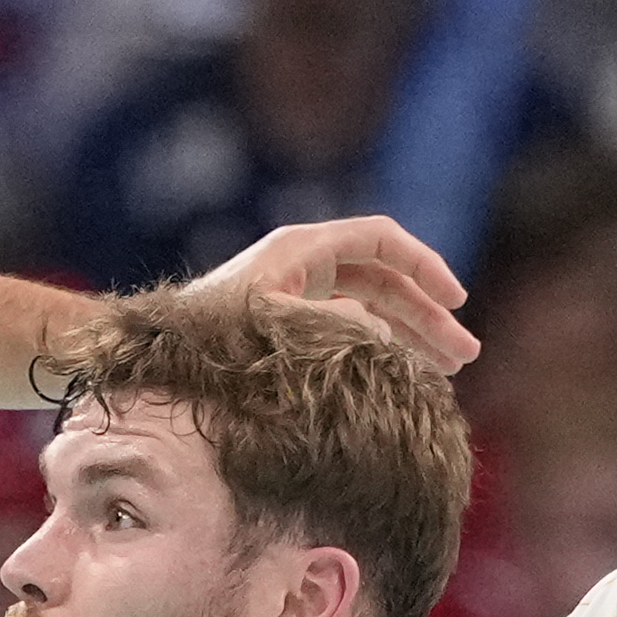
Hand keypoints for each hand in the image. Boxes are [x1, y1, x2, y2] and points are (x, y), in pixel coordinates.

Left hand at [197, 215, 477, 372]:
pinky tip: (400, 376)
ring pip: (370, 308)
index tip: (455, 302)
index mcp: (301, 248)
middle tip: (464, 356)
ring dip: (409, 337)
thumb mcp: (273, 324)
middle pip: (384, 280)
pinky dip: (375, 348)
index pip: (381, 239)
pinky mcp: (285, 321)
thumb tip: (379, 328)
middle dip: (427, 315)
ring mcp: (295, 291)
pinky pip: (346, 329)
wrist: (152, 354)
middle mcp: (302, 263)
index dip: (424, 266)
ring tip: (446, 373)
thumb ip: (331, 322)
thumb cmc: (205, 334)